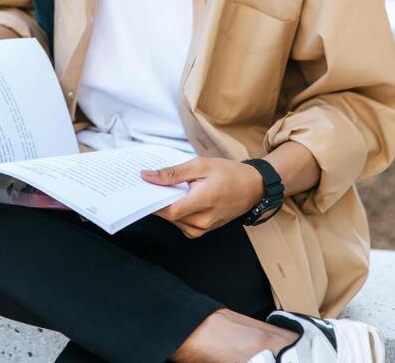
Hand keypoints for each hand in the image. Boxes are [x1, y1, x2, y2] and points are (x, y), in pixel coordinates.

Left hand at [140, 157, 263, 238]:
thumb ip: (173, 173)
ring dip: (167, 207)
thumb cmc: (228, 173)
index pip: (169, 210)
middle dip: (157, 202)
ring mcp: (204, 228)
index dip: (152, 202)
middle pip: (170, 217)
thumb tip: (147, 176)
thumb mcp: (200, 165)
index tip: (141, 190)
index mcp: (203, 202)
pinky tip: (177, 198)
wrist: (253, 187)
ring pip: (175, 222)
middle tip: (149, 186)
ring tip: (164, 189)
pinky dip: (176, 213)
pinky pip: (183, 224)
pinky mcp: (204, 230)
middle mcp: (203, 221)